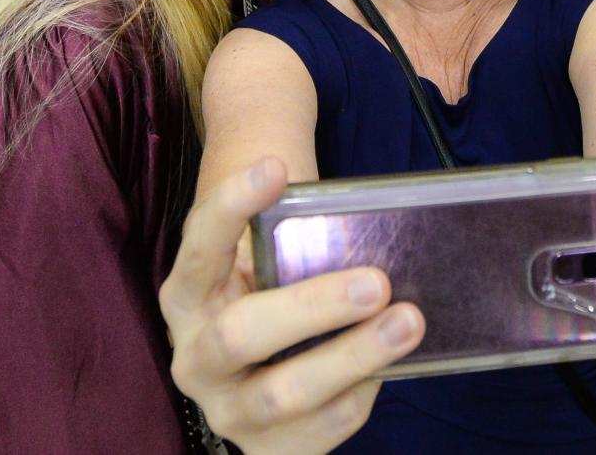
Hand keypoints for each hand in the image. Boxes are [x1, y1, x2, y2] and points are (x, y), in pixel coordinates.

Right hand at [160, 157, 425, 453]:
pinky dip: (358, 397)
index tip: (276, 168)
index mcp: (188, 294)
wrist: (267, 358)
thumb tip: (371, 213)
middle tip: (376, 282)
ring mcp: (226, 409)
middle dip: (313, 308)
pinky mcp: (266, 449)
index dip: (232, 205)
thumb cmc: (278, 285)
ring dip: (351, 357)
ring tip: (407, 323)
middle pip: (241, 335)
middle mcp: (194, 356)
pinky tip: (388, 367)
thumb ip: (297, 235)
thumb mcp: (271, 256)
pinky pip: (318, 430)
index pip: (199, 245)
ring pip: (282, 393)